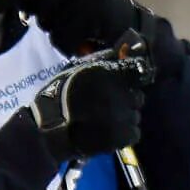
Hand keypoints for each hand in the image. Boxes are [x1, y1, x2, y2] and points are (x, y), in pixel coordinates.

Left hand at [7, 0, 141, 55]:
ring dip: (59, 36)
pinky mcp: (94, 16)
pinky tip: (81, 44)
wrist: (135, 30)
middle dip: (47, 22)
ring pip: (51, 24)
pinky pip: (63, 37)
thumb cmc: (100, 12)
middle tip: (63, 26)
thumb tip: (22, 2)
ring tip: (76, 34)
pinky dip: (67, 46)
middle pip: (44, 5)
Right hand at [26, 59, 145, 162]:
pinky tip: (110, 132)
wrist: (50, 129)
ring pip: (136, 115)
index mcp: (110, 74)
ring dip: (125, 117)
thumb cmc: (59, 96)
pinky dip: (125, 134)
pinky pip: (134, 133)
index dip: (132, 79)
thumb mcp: (76, 69)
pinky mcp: (122, 136)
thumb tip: (119, 53)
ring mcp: (124, 116)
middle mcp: (121, 94)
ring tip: (107, 121)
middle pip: (139, 96)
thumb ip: (100, 60)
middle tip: (111, 105)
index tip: (125, 84)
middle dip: (128, 100)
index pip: (137, 71)